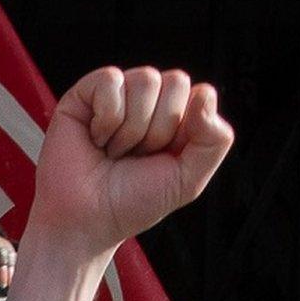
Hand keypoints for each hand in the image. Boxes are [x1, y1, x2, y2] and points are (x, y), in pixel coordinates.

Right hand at [29, 67, 232, 261]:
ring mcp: (118, 94)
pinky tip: (96, 138)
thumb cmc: (131, 203)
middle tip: (136, 157)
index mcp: (177, 119)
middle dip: (158, 130)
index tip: (163, 159)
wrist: (85, 221)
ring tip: (115, 151)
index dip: (185, 129)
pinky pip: (111, 80)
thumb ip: (214, 141)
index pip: (200, 94)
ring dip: (131, 128)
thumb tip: (205, 93)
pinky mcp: (86, 92)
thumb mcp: (188, 181)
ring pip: (145, 80)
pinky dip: (107, 117)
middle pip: (175, 82)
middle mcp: (149, 102)